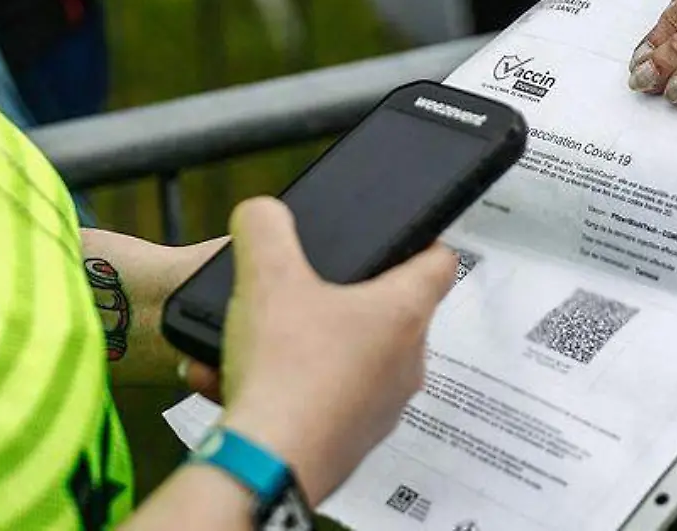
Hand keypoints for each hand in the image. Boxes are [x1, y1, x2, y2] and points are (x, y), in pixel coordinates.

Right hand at [216, 197, 456, 503]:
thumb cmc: (285, 370)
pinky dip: (284, 390)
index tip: (402, 236)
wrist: (266, 463)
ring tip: (251, 343)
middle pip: (385, 313)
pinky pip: (320, 402)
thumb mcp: (265, 276)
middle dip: (338, 299)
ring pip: (345, 361)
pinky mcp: (351, 442)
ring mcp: (381, 407)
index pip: (440, 263)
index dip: (422, 240)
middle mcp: (405, 363)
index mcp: (402, 313)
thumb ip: (264, 226)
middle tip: (300, 290)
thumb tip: (262, 213)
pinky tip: (235, 385)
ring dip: (300, 348)